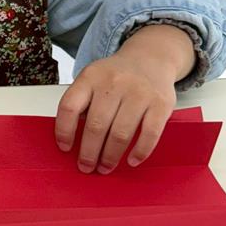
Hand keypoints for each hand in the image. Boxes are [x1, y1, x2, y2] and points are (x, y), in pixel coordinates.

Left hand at [54, 24, 195, 174]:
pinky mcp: (161, 103)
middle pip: (95, 125)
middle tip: (86, 167)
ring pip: (120, 133)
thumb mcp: (93, 78)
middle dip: (89, 152)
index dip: (64, 131)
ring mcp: (139, 92)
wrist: (151, 58)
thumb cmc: (117, 76)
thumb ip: (82, 101)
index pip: (69, 106)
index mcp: (91, 77)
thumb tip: (70, 140)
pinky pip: (149, 134)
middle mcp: (114, 83)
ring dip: (110, 156)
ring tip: (105, 167)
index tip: (65, 148)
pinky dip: (139, 152)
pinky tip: (131, 161)